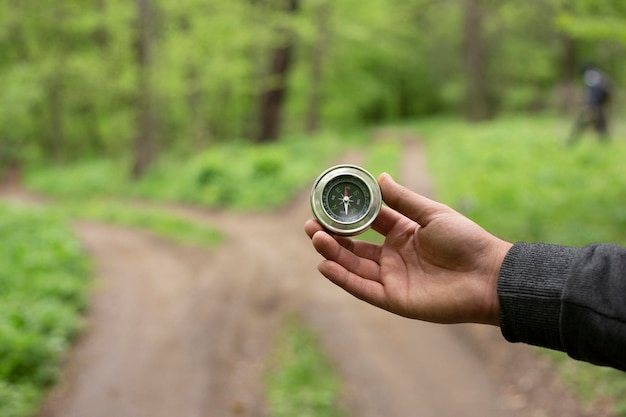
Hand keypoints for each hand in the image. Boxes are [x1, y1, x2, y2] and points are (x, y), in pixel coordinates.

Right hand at [304, 173, 511, 324]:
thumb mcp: (431, 213)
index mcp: (403, 234)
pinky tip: (325, 265)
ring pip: (354, 266)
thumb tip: (379, 178)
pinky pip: (363, 288)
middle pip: (354, 247)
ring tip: (314, 236)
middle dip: (331, 236)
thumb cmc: (465, 240)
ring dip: (333, 253)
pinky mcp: (394, 299)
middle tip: (310, 224)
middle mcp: (393, 256)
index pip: (368, 223)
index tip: (328, 204)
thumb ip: (403, 200)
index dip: (348, 216)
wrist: (487, 275)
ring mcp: (392, 278)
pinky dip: (343, 278)